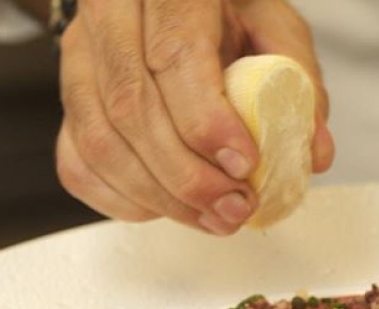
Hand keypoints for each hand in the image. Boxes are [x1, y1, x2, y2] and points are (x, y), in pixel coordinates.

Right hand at [54, 0, 333, 234]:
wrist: (167, 5)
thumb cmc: (224, 12)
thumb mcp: (272, 28)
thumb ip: (297, 84)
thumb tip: (311, 153)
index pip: (174, 55)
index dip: (206, 121)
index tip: (245, 165)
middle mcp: (110, 16)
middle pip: (130, 107)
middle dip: (186, 176)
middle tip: (234, 207)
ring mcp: (79, 59)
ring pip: (99, 142)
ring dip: (159, 197)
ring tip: (212, 216)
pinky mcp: (67, 100)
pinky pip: (77, 163)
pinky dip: (123, 199)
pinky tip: (166, 207)